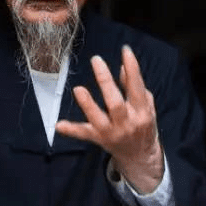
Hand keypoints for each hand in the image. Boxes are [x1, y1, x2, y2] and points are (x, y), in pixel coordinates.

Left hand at [55, 45, 163, 194]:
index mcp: (142, 112)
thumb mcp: (146, 106)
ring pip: (98, 118)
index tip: (125, 50)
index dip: (132, 68)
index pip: (137, 87)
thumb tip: (123, 66)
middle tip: (96, 60)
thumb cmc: (143, 124)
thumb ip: (134, 87)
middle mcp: (126, 123)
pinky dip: (71, 130)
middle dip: (105, 81)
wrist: (140, 156)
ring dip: (87, 104)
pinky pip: (84, 134)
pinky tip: (59, 125)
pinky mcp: (98, 139)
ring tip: (78, 89)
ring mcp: (111, 132)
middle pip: (115, 103)